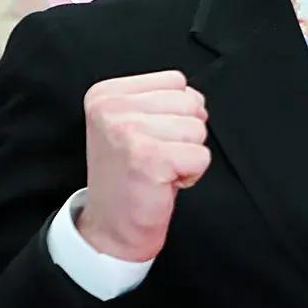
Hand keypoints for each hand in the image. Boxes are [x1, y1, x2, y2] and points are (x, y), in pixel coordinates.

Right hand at [77, 71, 210, 261]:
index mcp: (106, 93)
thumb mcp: (132, 123)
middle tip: (156, 157)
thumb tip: (196, 98)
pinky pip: (201, 156)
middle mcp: (111, 107)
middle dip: (184, 133)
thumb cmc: (129, 175)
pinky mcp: (149, 157)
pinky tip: (164, 182)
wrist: (111, 227)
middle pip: (190, 102)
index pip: (175, 81)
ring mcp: (128, 130)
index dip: (176, 113)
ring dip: (187, 154)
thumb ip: (160, 100)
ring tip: (159, 168)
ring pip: (198, 128)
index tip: (150, 137)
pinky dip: (192, 173)